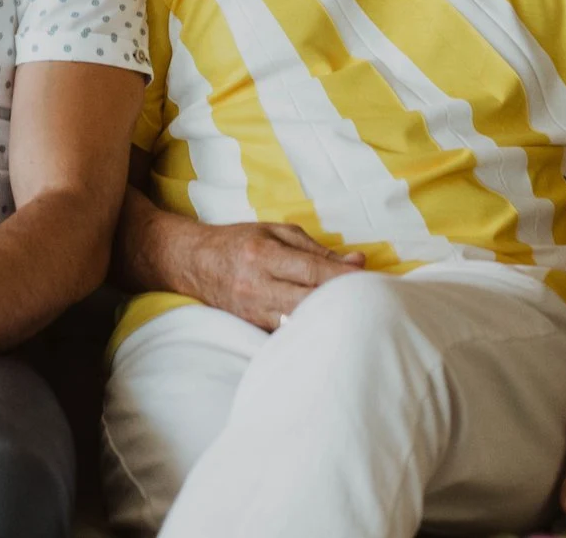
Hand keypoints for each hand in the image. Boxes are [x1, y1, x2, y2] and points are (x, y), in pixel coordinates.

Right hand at [179, 222, 364, 330]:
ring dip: (328, 320)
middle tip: (369, 302)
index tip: (369, 280)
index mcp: (264, 254)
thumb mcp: (277, 232)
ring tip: (353, 317)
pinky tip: (329, 328)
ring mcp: (253, 310)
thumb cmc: (240, 241)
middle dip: (341, 301)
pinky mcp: (253, 327)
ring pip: (300, 323)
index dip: (343, 277)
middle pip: (309, 301)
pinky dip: (310, 330)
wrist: (195, 263)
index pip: (312, 270)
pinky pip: (287, 333)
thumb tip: (358, 262)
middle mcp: (257, 285)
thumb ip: (318, 249)